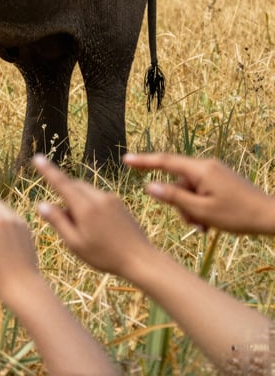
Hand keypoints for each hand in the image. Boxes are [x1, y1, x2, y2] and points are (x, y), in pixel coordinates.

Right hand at [34, 155, 155, 276]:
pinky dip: (89, 204)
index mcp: (84, 207)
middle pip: (73, 185)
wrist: (141, 259)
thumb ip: (58, 222)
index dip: (47, 170)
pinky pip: (96, 196)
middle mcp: (97, 197)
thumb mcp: (76, 244)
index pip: (61, 183)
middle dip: (64, 194)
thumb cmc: (105, 256)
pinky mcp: (118, 202)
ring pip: (84, 191)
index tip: (37, 158)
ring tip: (84, 228)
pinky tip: (97, 227)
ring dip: (77, 201)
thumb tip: (41, 204)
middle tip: (65, 220)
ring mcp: (109, 198)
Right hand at [124, 152, 274, 233]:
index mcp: (200, 170)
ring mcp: (215, 173)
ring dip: (191, 209)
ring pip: (189, 190)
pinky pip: (200, 191)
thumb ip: (174, 198)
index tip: (126, 159)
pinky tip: (211, 222)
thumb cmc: (239, 215)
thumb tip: (149, 186)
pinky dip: (200, 206)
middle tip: (193, 224)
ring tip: (206, 227)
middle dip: (180, 203)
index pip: (164, 161)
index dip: (143, 161)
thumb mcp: (202, 211)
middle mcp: (206, 166)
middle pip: (178, 182)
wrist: (272, 216)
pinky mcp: (221, 181)